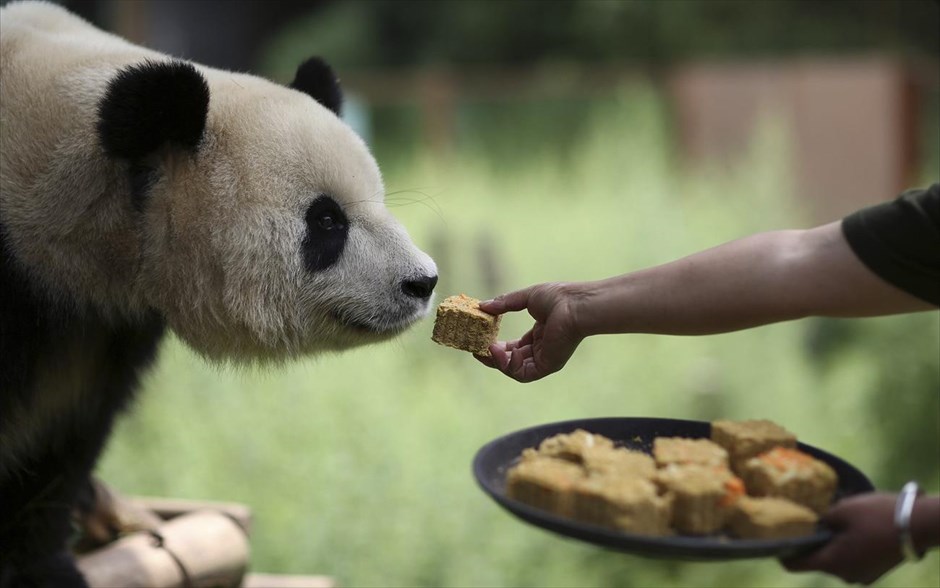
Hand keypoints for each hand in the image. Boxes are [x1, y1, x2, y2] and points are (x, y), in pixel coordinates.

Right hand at [475, 283, 583, 382]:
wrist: (575, 304)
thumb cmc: (558, 298)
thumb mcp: (526, 297)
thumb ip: (505, 303)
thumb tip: (482, 306)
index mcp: (540, 335)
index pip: (513, 347)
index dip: (496, 347)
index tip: (482, 342)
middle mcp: (542, 350)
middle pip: (511, 361)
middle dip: (493, 358)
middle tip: (477, 350)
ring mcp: (545, 359)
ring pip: (515, 370)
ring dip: (499, 362)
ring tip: (489, 349)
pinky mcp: (548, 366)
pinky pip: (524, 374)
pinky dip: (512, 366)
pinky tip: (509, 352)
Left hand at [781, 493, 902, 584]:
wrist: (918, 524)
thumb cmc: (876, 515)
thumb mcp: (841, 510)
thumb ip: (820, 520)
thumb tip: (810, 525)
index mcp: (833, 563)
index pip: (796, 565)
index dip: (782, 553)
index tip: (775, 539)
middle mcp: (845, 576)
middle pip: (817, 562)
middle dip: (810, 545)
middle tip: (805, 524)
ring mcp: (862, 576)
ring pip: (835, 561)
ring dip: (829, 545)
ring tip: (829, 523)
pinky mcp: (875, 572)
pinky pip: (851, 561)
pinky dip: (845, 549)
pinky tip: (848, 531)